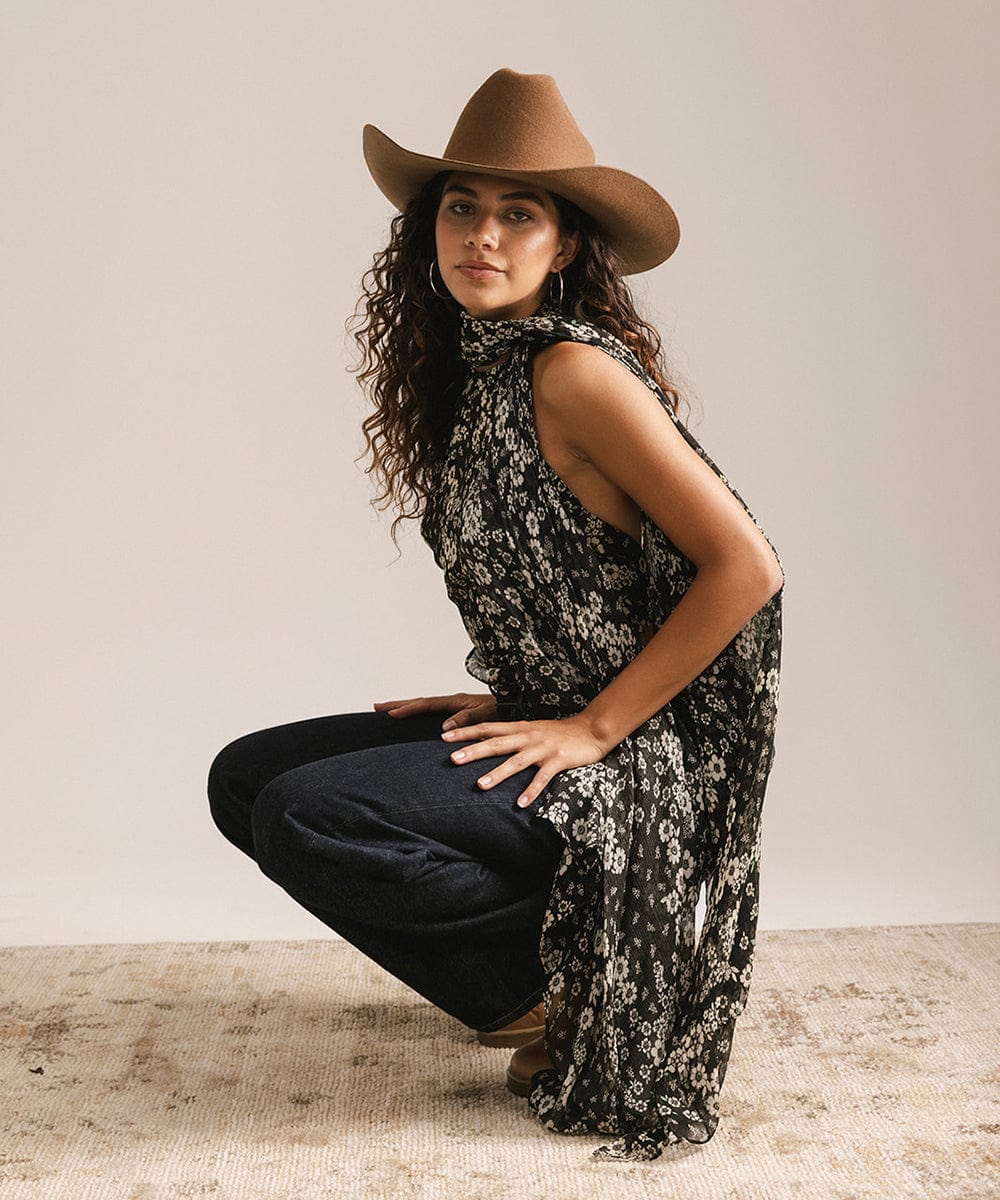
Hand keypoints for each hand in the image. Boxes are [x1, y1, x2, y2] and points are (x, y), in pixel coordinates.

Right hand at [373, 692, 497, 729]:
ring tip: (390, 713)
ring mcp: (458, 708)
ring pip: (427, 707)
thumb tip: (444, 727)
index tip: (390, 713)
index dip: (408, 708)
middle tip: (377, 706)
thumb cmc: (508, 711)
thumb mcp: (487, 715)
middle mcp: (455, 703)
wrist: (522, 709)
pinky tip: (416, 723)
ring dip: (408, 708)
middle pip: (421, 702)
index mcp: (458, 701)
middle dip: (400, 704)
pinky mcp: (462, 715)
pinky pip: (435, 714)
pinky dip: (422, 715)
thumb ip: (467, 720)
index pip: (427, 704)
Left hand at [441, 715, 609, 807]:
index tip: (443, 736)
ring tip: (480, 785)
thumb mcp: (532, 730)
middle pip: (496, 743)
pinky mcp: (558, 760)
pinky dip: (531, 791)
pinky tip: (520, 804)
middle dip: (474, 751)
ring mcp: (543, 748)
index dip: (465, 732)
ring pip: (516, 761)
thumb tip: (487, 745)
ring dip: (498, 773)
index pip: (487, 727)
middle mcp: (528, 736)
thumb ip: (512, 737)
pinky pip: (542, 778)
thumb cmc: (559, 733)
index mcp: (520, 728)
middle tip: (452, 760)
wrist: (592, 728)